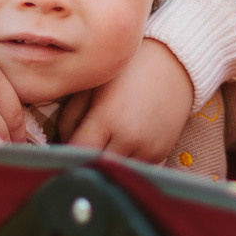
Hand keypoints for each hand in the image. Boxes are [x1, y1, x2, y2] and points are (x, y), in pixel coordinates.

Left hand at [66, 36, 196, 162]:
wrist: (174, 62)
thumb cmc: (128, 70)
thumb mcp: (91, 86)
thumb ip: (69, 119)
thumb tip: (63, 146)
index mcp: (108, 119)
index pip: (78, 153)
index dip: (66, 155)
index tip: (60, 152)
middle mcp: (130, 139)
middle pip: (96, 168)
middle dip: (84, 162)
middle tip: (79, 150)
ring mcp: (148, 149)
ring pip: (116, 172)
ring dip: (106, 165)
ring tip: (102, 146)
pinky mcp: (162, 153)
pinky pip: (136, 169)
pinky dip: (126, 163)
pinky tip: (123, 146)